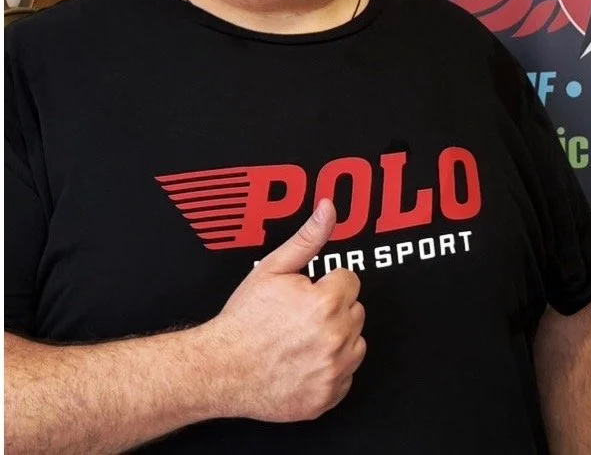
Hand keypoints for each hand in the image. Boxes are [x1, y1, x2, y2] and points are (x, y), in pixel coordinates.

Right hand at [202, 199, 366, 421]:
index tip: (304, 296)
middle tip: (299, 319)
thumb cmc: (243, 320)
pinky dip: (331, 370)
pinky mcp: (327, 396)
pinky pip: (347, 376)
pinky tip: (304, 363)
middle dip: (333, 310)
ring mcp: (333, 370)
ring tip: (301, 340)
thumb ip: (308, 239)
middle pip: (355, 311)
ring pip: (356, 343)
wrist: (218, 369)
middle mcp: (335, 337)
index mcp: (326, 303)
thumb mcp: (272, 270)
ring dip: (337, 339)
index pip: (350, 281)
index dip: (326, 285)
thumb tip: (328, 209)